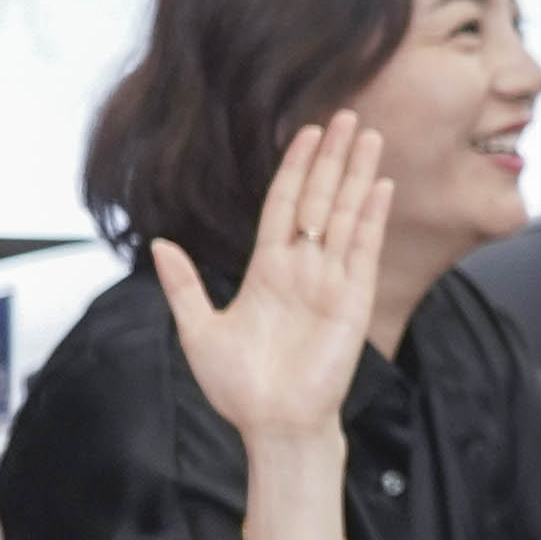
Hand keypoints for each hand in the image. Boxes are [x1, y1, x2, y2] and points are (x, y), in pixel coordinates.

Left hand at [159, 112, 388, 444]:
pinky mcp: (352, 299)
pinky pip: (364, 249)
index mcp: (267, 270)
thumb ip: (184, 285)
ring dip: (358, 175)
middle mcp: (302, 268)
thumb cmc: (238, 387)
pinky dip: (372, 217)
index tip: (307, 131)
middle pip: (321, 198)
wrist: (273, 424)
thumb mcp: (199, 329)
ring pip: (346, 215)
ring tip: (370, 136)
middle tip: (348, 115)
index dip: (296, 167)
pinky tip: (380, 186)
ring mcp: (330, 281)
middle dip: (333, 157)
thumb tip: (160, 245)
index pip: (284, 205)